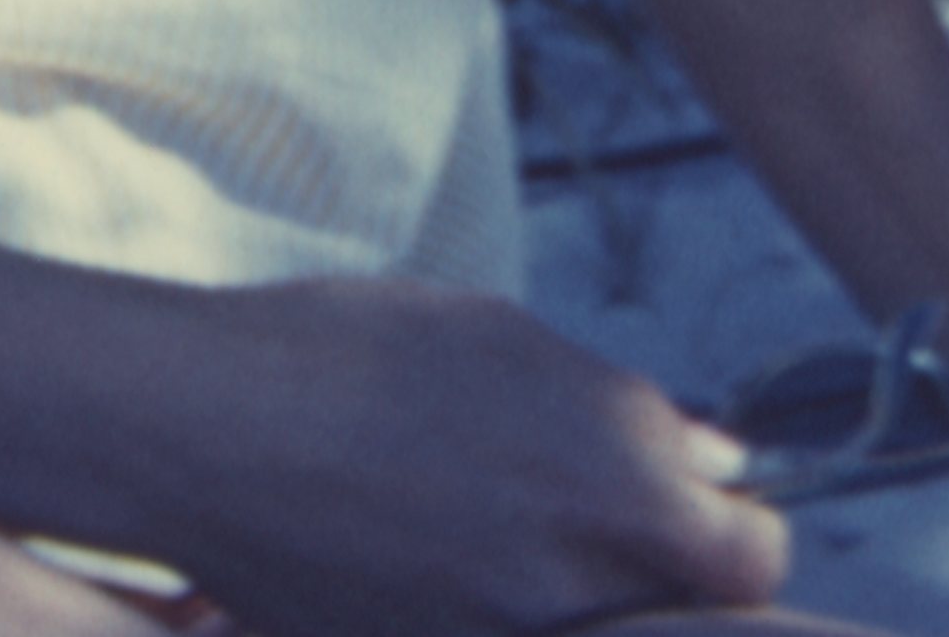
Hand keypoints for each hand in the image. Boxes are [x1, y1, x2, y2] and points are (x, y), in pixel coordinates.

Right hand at [0, 265, 791, 636]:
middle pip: (688, 618)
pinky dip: (500, 621)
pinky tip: (444, 570)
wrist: (195, 428)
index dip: (734, 527)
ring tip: (505, 539)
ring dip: (581, 600)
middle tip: (602, 530)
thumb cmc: (347, 354)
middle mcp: (582, 579)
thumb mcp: (501, 340)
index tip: (699, 505)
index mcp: (620, 480)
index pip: (753, 556)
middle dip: (664, 576)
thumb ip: (625, 412)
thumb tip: (716, 465)